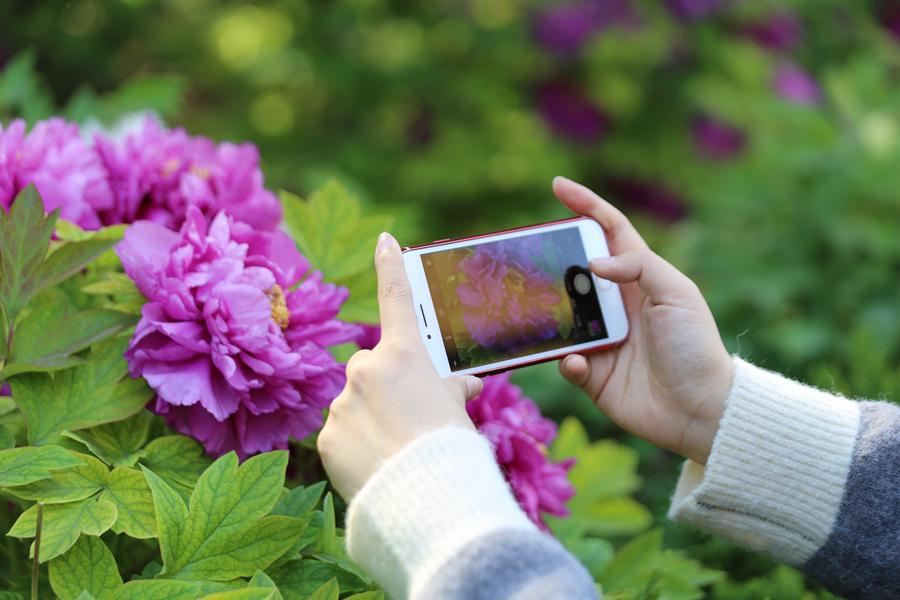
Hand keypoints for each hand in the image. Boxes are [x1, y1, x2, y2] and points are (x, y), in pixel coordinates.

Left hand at [318, 232, 482, 499]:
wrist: (428, 501)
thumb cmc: (453, 450)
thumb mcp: (457, 412)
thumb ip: (450, 391)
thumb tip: (462, 386)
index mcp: (405, 354)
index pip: (398, 298)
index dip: (391, 265)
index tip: (385, 239)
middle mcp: (367, 368)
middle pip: (372, 369)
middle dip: (386, 389)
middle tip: (409, 422)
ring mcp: (342, 402)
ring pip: (354, 404)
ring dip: (370, 420)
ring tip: (394, 453)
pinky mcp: (326, 436)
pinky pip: (341, 434)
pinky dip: (355, 446)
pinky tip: (375, 466)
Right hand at [554, 177, 733, 464]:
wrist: (701, 410)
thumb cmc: (696, 346)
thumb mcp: (677, 293)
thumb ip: (638, 267)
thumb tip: (593, 264)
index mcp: (639, 279)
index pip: (609, 232)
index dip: (585, 206)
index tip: (558, 186)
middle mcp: (616, 305)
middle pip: (574, 272)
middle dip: (552, 261)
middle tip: (528, 254)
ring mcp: (602, 339)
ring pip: (561, 316)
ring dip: (550, 313)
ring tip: (537, 308)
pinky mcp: (593, 374)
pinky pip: (566, 361)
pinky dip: (568, 360)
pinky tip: (580, 361)